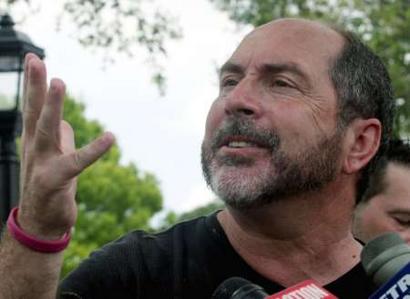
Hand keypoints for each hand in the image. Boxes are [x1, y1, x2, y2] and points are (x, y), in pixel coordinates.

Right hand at [17, 54, 113, 238]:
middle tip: (35, 60)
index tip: (34, 59)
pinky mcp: (56, 180)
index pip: (32, 108)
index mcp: (35, 141)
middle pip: (33, 112)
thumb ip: (60, 137)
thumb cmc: (50, 186)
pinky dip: (94, 149)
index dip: (33, 84)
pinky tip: (111, 137)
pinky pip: (78, 162)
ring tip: (58, 83)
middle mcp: (35, 149)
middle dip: (34, 86)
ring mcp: (43, 164)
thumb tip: (65, 122)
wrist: (41, 223)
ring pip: (46, 130)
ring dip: (52, 106)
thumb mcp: (55, 157)